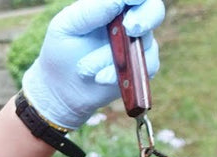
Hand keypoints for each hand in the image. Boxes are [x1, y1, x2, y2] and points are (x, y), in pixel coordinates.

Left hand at [22, 0, 164, 130]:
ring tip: (85, 68)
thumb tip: (120, 0)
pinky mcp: (140, 69)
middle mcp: (129, 21)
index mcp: (111, 5)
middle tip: (131, 28)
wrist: (62, 88)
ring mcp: (137, 45)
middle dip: (146, 18)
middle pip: (154, 11)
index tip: (133, 1)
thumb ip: (92, 10)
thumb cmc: (62, 49)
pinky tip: (100, 78)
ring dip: (111, 58)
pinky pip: (143, 69)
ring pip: (143, 45)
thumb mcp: (67, 25)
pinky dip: (118, 74)